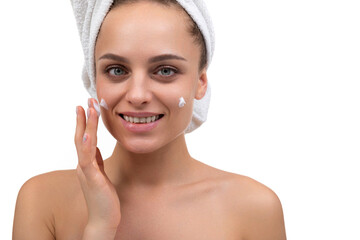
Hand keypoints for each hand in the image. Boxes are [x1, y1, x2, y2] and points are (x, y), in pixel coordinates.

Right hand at [75, 98, 120, 231]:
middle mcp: (83, 165)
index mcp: (86, 163)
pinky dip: (87, 145)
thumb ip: (95, 160)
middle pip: (81, 137)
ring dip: (86, 125)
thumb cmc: (104, 198)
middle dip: (84, 118)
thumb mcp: (100, 174)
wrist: (104, 219)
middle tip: (87, 100)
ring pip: (83, 143)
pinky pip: (87, 159)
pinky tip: (88, 134)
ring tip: (88, 108)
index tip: (87, 107)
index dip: (85, 122)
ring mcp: (85, 171)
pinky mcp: (91, 178)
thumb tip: (95, 146)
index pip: (84, 138)